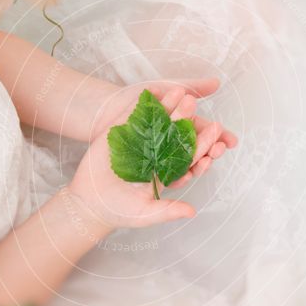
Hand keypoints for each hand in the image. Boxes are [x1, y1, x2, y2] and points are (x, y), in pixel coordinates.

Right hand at [69, 86, 234, 228]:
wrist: (89, 205)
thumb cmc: (120, 212)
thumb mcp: (145, 214)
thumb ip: (168, 211)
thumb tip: (192, 212)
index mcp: (167, 171)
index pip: (189, 155)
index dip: (202, 144)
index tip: (216, 133)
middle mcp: (156, 154)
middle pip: (175, 133)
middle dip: (185, 118)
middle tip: (194, 103)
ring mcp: (139, 143)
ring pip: (157, 122)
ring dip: (168, 107)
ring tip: (179, 91)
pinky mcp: (121, 136)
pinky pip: (133, 118)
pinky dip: (141, 106)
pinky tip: (151, 92)